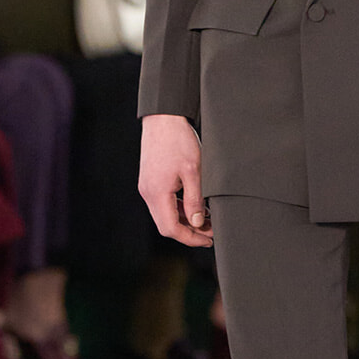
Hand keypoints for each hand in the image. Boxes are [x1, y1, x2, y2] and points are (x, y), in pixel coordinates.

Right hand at [139, 113, 212, 247]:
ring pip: (165, 215)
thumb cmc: (178, 140)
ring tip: (207, 220)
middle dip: (189, 232)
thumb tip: (198, 223)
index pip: (171, 228)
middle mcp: (148, 193)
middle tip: (210, 233)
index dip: (190, 238)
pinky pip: (164, 203)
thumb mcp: (194, 171)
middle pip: (166, 225)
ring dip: (185, 221)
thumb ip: (195, 199)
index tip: (208, 240)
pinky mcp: (151, 181)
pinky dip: (179, 209)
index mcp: (157, 193)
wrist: (163, 118)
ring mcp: (148, 187)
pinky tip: (195, 206)